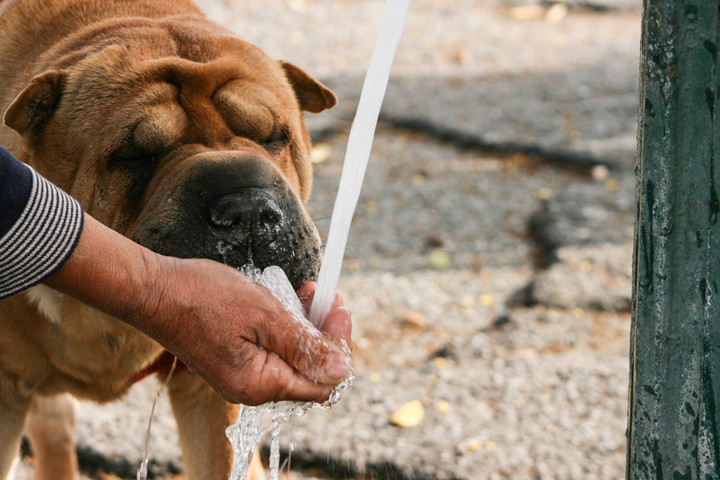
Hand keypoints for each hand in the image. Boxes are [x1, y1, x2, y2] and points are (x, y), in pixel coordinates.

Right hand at [46, 214, 351, 405]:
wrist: (154, 289)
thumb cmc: (203, 297)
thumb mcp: (264, 315)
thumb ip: (304, 345)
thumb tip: (341, 369)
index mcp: (260, 384)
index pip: (322, 382)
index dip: (338, 347)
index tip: (338, 308)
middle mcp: (253, 388)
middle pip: (309, 370)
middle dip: (324, 332)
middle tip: (326, 295)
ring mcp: (243, 374)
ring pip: (293, 357)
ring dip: (307, 325)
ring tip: (309, 292)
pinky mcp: (236, 359)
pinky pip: (274, 349)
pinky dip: (286, 326)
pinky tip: (288, 301)